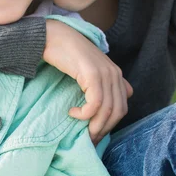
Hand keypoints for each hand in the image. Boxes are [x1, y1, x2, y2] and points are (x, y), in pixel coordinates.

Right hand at [44, 20, 132, 142]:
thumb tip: (123, 97)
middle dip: (103, 129)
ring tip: (81, 131)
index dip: (110, 125)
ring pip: (106, 110)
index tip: (95, 134)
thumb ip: (106, 82)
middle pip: (116, 112)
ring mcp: (105, 74)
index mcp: (116, 75)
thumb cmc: (67, 53)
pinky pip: (95, 103)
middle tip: (88, 139)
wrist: (53, 36)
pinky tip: (72, 112)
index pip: (122, 108)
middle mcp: (114, 74)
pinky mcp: (92, 74)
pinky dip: (84, 114)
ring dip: (93, 126)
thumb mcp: (90, 70)